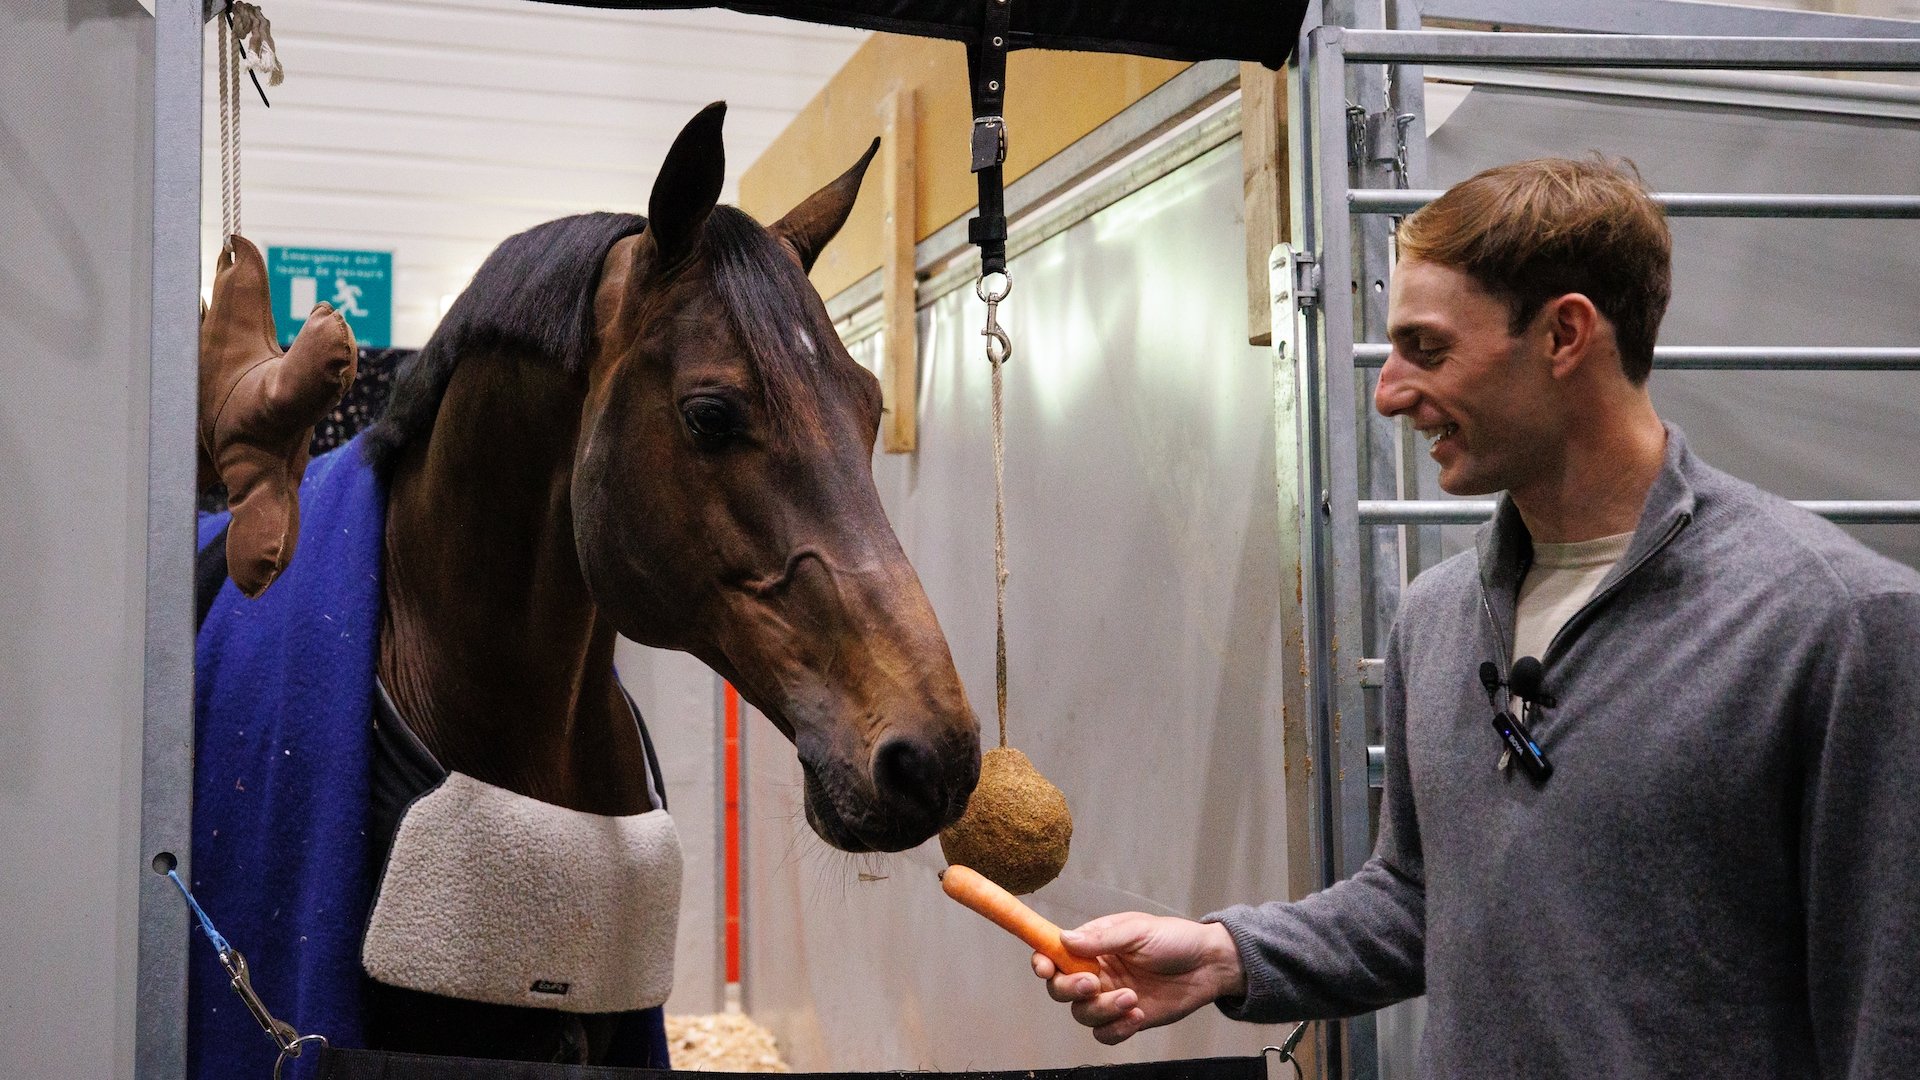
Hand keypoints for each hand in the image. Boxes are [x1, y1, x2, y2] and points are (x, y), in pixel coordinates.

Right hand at [1031, 913, 1246, 1044]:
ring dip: (1101, 1010)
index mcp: (1093, 945)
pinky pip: (1105, 1034)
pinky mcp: (1126, 1019)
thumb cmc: (1174, 939)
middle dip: (1071, 989)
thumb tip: (1064, 939)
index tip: (1044, 969)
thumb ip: (1102, 938)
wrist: (1208, 966)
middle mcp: (1096, 972)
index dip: (1042, 962)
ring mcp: (1110, 997)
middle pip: (1060, 989)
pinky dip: (1117, 1029)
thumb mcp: (1138, 931)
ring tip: (1131, 998)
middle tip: (1094, 983)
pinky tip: (1138, 1014)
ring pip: (1082, 1014)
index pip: (1054, 954)